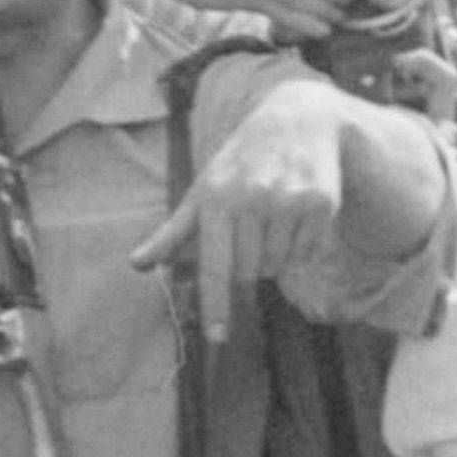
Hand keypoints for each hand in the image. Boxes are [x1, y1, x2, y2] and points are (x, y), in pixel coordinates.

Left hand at [136, 83, 345, 343]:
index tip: (217, 339)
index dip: (216, 306)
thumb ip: (173, 233)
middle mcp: (254, 197)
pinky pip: (305, 255)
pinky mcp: (320, 202)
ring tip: (273, 216)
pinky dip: (299, 247)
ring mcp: (289, 199)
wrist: (297, 118)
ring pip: (276, 267)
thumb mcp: (204, 191)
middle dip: (246, 265)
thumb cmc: (239, 164)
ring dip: (273, 257)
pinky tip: (296, 214)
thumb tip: (136, 263)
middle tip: (250, 229)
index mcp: (218, 199)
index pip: (215, 267)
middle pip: (246, 274)